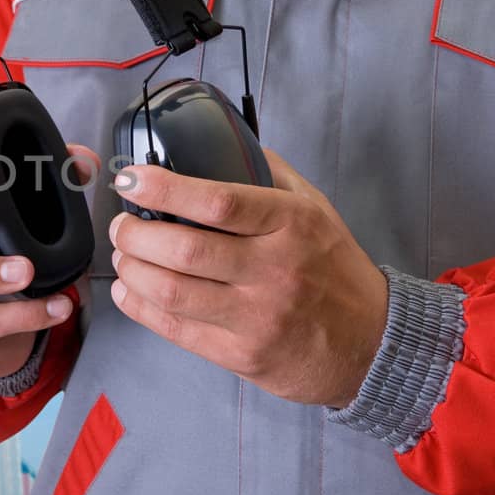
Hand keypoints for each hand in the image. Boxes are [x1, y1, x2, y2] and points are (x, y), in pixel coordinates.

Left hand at [108, 150, 387, 406]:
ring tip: (123, 255)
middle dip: (136, 235)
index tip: (131, 180)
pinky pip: (176, 330)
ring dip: (132, 270)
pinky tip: (129, 290)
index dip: (164, 189)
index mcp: (292, 225)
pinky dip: (140, 307)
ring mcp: (257, 318)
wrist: (372, 345)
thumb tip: (220, 138)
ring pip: (172, 292)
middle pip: (184, 250)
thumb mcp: (315, 209)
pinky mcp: (242, 356)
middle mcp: (274, 271)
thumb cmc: (335, 269)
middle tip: (122, 225)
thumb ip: (269, 174)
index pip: (219, 202)